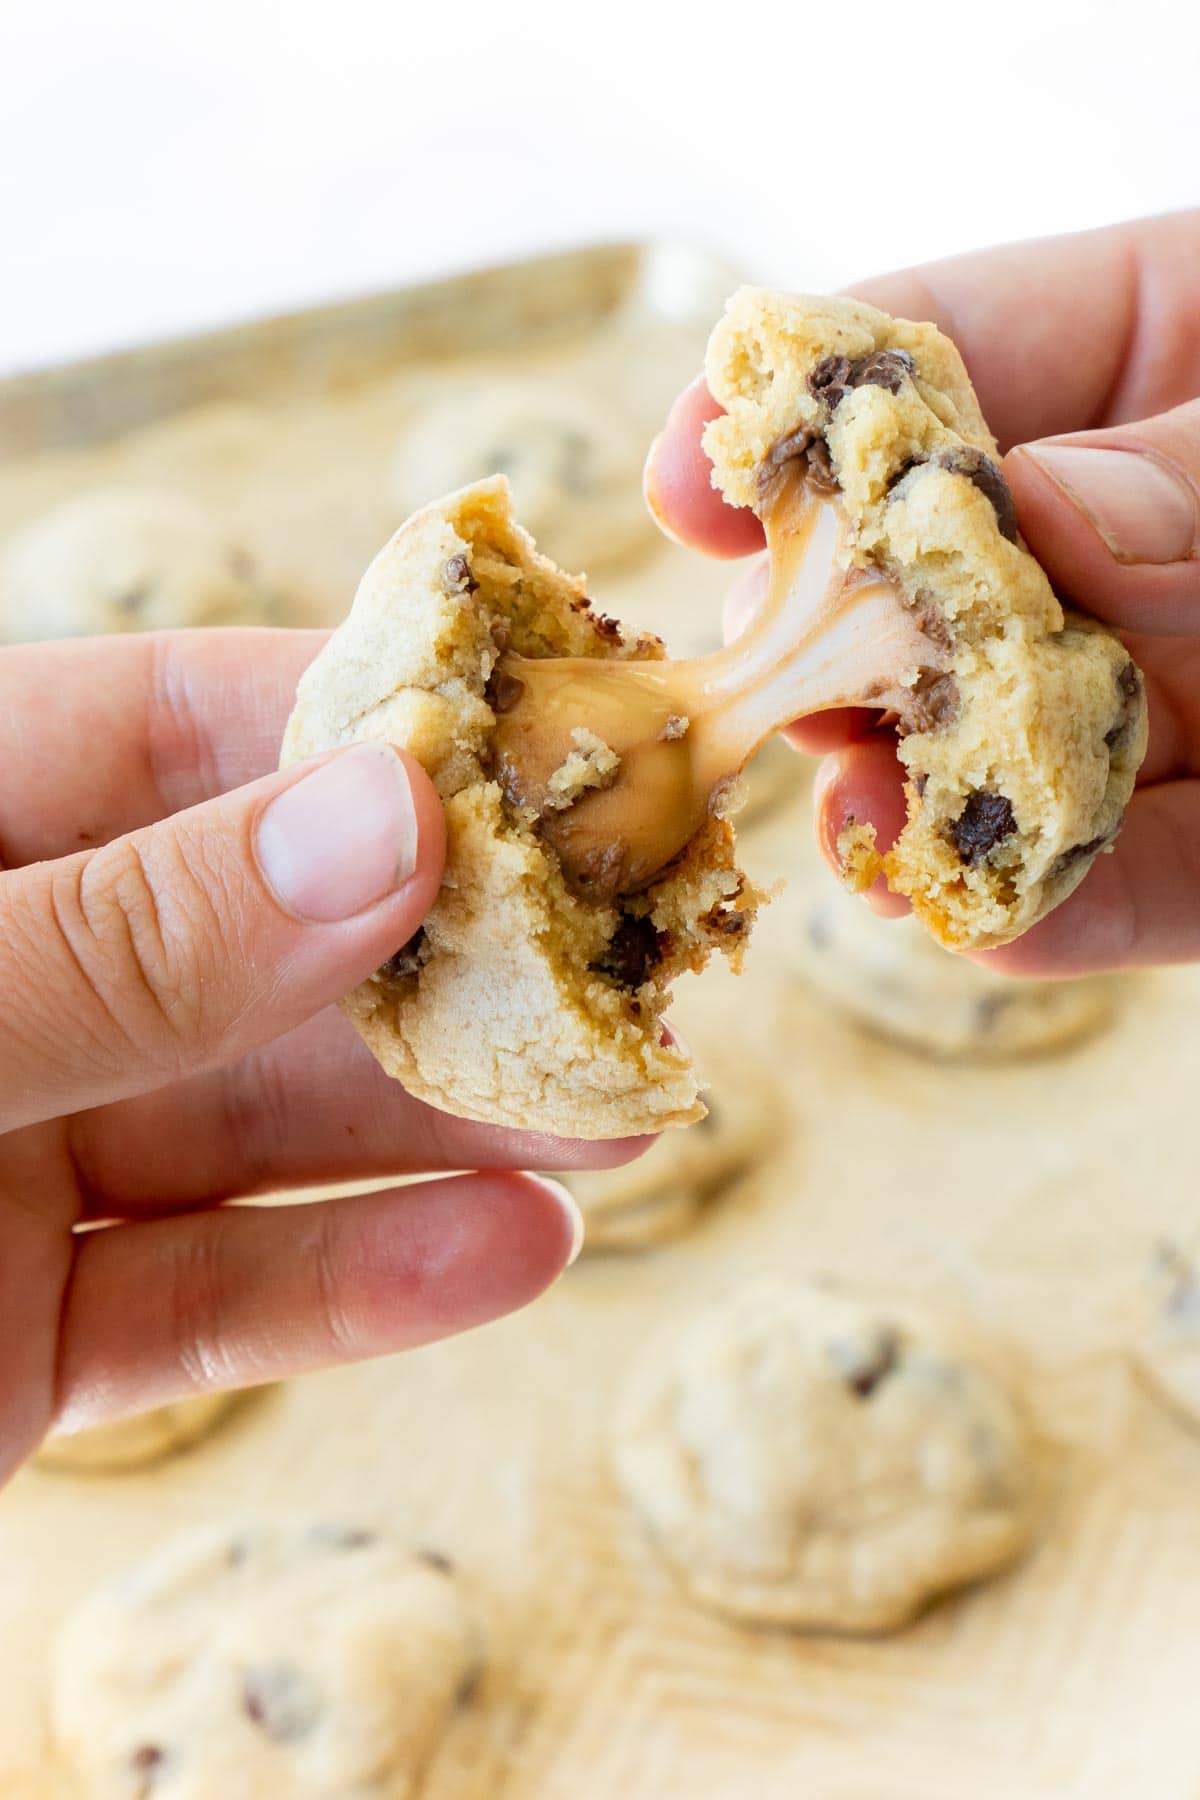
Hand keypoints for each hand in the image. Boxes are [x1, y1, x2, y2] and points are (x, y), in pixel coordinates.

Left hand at [0, 629, 640, 1485]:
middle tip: (627, 956)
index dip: (359, 727)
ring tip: (627, 1115)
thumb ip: (124, 937)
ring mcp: (4, 1158)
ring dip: (445, 1126)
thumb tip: (385, 820)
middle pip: (254, 933)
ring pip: (258, 1124)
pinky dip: (357, 1286)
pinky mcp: (23, 1334)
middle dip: (447, 952)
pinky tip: (509, 1254)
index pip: (166, 723)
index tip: (543, 749)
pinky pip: (212, 1298)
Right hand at [646, 209, 1199, 975]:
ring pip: (1009, 741)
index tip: (688, 478)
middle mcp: (1138, 532)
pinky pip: (1145, 881)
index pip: (939, 352)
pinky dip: (1062, 913)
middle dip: (830, 629)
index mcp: (1158, 355)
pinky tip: (992, 928)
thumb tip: (1038, 507)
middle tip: (762, 678)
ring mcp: (1183, 689)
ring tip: (863, 819)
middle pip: (936, 569)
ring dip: (918, 790)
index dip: (800, 412)